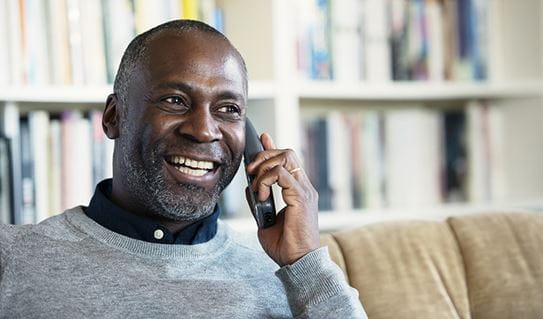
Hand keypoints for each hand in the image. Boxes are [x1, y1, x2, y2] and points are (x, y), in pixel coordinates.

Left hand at [245, 133, 319, 265]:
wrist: (298, 262)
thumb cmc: (286, 246)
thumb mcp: (265, 221)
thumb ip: (258, 203)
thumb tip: (249, 188)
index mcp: (299, 191)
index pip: (288, 159)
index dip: (273, 147)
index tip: (262, 138)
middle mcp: (304, 187)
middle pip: (286, 153)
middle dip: (264, 155)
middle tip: (250, 171)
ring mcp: (304, 190)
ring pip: (285, 158)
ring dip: (264, 167)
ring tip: (256, 185)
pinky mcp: (300, 197)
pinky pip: (281, 174)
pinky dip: (266, 180)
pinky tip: (262, 195)